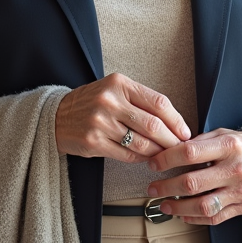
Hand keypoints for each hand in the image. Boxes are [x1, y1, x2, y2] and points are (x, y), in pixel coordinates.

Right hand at [55, 73, 191, 162]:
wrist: (56, 116)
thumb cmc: (92, 102)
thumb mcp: (114, 90)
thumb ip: (140, 101)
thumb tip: (173, 123)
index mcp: (119, 84)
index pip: (159, 103)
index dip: (176, 120)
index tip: (185, 132)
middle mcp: (110, 101)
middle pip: (153, 124)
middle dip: (171, 140)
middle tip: (180, 148)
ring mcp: (101, 122)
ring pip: (142, 142)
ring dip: (158, 152)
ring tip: (165, 155)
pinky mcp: (94, 142)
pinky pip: (127, 154)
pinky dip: (141, 158)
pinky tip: (146, 158)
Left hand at [144, 129, 241, 224]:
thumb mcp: (226, 133)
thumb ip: (201, 142)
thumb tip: (172, 150)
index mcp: (229, 145)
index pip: (190, 153)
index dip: (167, 159)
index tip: (153, 163)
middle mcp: (236, 169)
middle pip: (192, 183)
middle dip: (166, 187)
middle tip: (153, 188)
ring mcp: (241, 190)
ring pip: (202, 205)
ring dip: (177, 208)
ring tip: (164, 205)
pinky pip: (215, 217)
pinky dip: (195, 218)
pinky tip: (184, 214)